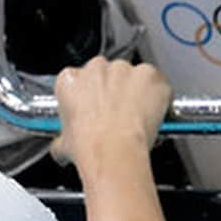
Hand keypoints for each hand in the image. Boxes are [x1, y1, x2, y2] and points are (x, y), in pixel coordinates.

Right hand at [50, 57, 171, 169]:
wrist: (113, 153)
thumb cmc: (90, 148)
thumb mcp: (64, 146)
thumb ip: (63, 138)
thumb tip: (62, 147)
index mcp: (70, 80)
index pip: (78, 80)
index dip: (89, 97)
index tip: (94, 110)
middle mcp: (97, 67)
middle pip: (108, 74)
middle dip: (113, 93)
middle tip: (117, 118)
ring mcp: (125, 69)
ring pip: (134, 77)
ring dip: (136, 94)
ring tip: (136, 121)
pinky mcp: (150, 76)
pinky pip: (157, 83)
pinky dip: (158, 97)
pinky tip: (153, 116)